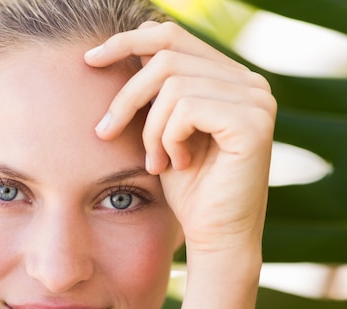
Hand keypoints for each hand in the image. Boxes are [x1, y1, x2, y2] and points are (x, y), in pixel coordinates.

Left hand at [84, 21, 275, 254]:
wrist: (215, 236)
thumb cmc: (188, 187)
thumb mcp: (163, 128)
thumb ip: (156, 89)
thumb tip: (126, 47)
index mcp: (229, 77)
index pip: (172, 35)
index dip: (127, 41)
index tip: (90, 61)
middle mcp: (249, 82)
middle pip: (167, 56)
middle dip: (127, 96)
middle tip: (106, 132)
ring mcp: (256, 99)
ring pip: (172, 85)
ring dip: (150, 129)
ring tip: (156, 161)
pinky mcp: (253, 122)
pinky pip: (187, 108)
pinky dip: (169, 138)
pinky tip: (178, 165)